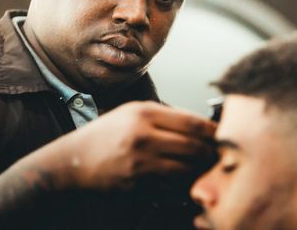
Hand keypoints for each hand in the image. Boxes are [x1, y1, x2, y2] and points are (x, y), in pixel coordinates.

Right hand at [17, 101, 216, 192]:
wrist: (73, 160)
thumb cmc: (104, 135)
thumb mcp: (131, 113)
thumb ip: (163, 116)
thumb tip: (199, 124)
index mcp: (144, 112)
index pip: (193, 122)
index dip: (213, 131)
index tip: (223, 136)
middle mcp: (143, 134)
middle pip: (194, 146)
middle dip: (210, 153)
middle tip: (218, 156)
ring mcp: (140, 161)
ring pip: (186, 168)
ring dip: (198, 170)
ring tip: (202, 168)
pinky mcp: (137, 182)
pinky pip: (170, 185)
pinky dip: (180, 183)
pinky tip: (180, 179)